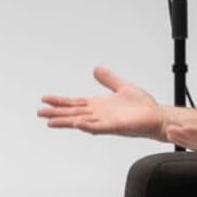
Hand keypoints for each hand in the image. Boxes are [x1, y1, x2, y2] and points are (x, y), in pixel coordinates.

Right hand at [36, 66, 169, 138]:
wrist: (156, 117)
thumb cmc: (142, 107)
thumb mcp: (122, 87)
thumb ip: (108, 79)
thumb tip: (96, 69)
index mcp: (98, 106)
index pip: (74, 103)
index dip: (60, 102)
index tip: (45, 99)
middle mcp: (99, 115)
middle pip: (73, 114)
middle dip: (56, 114)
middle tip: (39, 113)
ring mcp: (106, 122)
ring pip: (81, 122)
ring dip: (66, 122)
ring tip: (51, 122)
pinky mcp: (116, 127)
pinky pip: (99, 127)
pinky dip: (88, 126)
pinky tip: (78, 124)